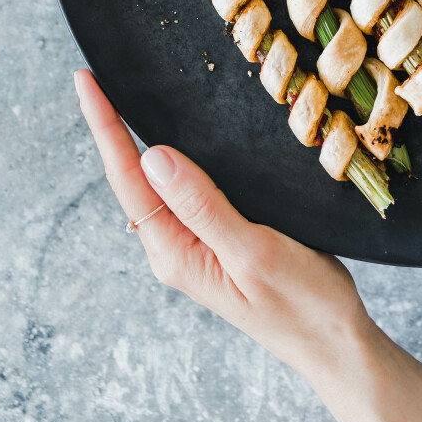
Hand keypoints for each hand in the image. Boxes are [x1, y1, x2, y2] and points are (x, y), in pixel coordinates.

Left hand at [74, 69, 370, 382]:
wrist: (335, 343)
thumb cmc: (302, 304)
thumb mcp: (254, 250)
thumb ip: (204, 206)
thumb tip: (154, 158)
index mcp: (176, 253)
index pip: (129, 179)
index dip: (105, 127)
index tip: (85, 83)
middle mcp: (177, 248)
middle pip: (134, 178)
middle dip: (112, 128)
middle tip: (95, 78)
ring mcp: (198, 244)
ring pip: (160, 183)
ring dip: (140, 140)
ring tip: (121, 98)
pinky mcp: (222, 238)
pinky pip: (190, 190)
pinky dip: (180, 156)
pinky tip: (183, 137)